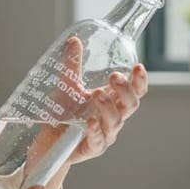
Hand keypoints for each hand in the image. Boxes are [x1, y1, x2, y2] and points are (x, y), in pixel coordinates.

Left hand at [62, 37, 147, 165]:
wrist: (50, 141)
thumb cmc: (64, 114)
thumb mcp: (68, 86)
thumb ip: (72, 65)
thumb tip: (74, 40)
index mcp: (113, 101)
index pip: (135, 91)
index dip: (140, 81)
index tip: (138, 66)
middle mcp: (113, 117)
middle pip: (130, 105)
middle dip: (126, 90)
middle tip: (115, 77)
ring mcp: (105, 134)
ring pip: (115, 122)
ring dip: (109, 107)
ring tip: (97, 94)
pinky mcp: (93, 148)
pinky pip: (98, 140)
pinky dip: (95, 130)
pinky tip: (90, 121)